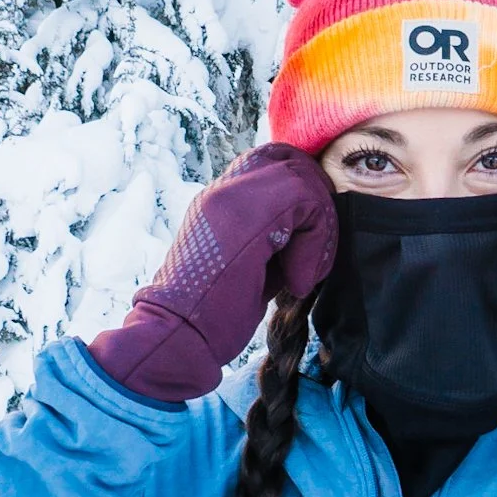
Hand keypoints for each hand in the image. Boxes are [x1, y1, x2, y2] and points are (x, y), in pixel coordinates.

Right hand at [89, 144, 337, 401]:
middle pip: (291, 161)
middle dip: (317, 204)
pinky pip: (307, 201)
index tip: (306, 243)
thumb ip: (275, 239)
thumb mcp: (252, 265)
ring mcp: (231, 196)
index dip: (302, 194)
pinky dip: (314, 244)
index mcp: (219, 200)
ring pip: (304, 179)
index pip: (271, 163)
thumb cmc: (215, 315)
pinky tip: (295, 282)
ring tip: (301, 275)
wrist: (177, 336)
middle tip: (313, 254)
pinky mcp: (246, 213)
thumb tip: (311, 230)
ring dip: (319, 230)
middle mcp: (224, 190)